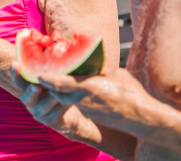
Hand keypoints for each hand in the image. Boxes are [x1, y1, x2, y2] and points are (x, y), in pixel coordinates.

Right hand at [11, 61, 101, 139]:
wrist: (71, 112)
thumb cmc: (61, 88)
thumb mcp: (56, 75)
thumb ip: (51, 64)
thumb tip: (54, 39)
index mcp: (28, 86)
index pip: (18, 78)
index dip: (15, 72)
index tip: (14, 63)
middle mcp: (30, 99)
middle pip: (25, 95)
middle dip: (30, 90)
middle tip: (36, 86)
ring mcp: (38, 112)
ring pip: (43, 105)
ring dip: (50, 98)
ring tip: (57, 92)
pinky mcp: (50, 121)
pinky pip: (55, 113)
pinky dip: (62, 105)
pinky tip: (70, 100)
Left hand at [36, 69, 150, 132]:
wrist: (141, 116)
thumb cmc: (131, 92)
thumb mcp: (115, 74)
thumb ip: (100, 70)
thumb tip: (95, 63)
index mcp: (88, 86)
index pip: (61, 82)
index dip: (48, 78)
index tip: (39, 73)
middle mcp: (83, 99)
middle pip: (59, 92)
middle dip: (51, 84)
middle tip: (45, 73)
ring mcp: (87, 108)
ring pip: (66, 99)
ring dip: (60, 92)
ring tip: (58, 82)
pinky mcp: (91, 114)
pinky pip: (76, 104)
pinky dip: (71, 97)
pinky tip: (76, 92)